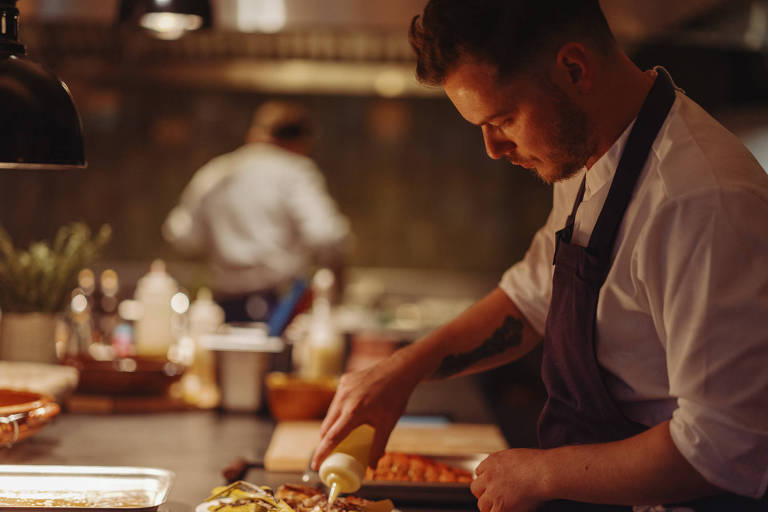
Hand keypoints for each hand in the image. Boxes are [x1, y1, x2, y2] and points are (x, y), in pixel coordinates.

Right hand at [310, 351, 422, 469]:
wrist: (399, 370)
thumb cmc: (395, 397)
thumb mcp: (388, 424)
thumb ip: (378, 446)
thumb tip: (372, 466)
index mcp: (354, 412)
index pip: (332, 437)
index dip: (321, 453)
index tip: (315, 465)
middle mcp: (344, 399)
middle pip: (326, 427)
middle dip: (326, 441)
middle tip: (332, 452)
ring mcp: (343, 388)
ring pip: (330, 414)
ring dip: (333, 425)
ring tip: (343, 432)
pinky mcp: (345, 380)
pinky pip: (337, 400)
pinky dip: (340, 410)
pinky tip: (351, 411)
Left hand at [471, 449, 550, 511]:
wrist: (544, 472)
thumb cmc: (539, 464)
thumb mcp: (516, 456)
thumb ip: (505, 464)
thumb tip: (506, 471)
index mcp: (492, 461)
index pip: (479, 472)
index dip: (486, 481)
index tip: (492, 485)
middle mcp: (488, 475)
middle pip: (476, 488)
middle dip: (484, 494)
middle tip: (494, 499)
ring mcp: (493, 491)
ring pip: (482, 503)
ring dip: (489, 506)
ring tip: (501, 507)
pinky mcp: (500, 505)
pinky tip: (508, 510)